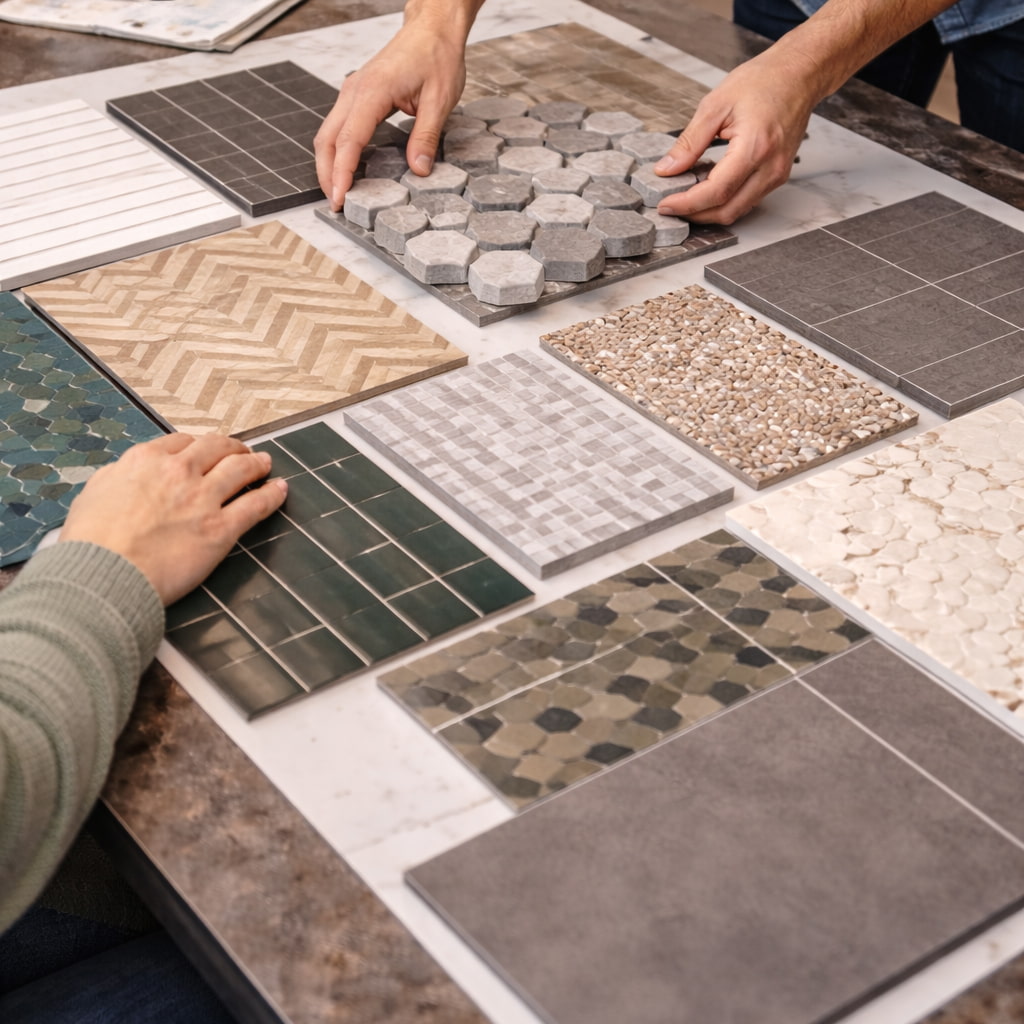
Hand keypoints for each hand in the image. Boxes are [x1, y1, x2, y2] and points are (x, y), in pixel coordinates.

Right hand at [60, 433, 286, 604]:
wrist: (104, 574)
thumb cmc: (92, 544)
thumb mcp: (94, 494)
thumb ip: (117, 478)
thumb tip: (128, 475)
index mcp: (146, 461)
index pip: (182, 442)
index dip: (198, 446)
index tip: (205, 451)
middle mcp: (178, 472)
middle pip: (217, 447)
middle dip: (232, 447)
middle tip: (242, 452)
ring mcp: (203, 498)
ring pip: (241, 468)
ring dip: (257, 463)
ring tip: (265, 464)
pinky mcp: (221, 528)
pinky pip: (256, 504)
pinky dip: (272, 494)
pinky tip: (280, 490)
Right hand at [315, 17, 469, 211]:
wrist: (432, 29)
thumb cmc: (436, 56)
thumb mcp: (440, 100)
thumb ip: (426, 137)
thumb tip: (419, 170)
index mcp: (372, 91)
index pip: (348, 140)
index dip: (341, 172)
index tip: (340, 197)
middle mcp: (355, 90)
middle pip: (326, 139)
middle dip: (326, 174)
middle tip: (335, 203)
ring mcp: (352, 92)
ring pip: (327, 134)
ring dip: (328, 163)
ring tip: (338, 191)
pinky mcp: (357, 96)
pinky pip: (338, 127)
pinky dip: (337, 150)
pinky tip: (346, 169)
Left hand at [650, 50, 817, 224]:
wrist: (799, 74)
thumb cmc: (764, 81)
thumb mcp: (715, 105)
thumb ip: (689, 142)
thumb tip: (666, 169)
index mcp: (755, 147)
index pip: (716, 192)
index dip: (687, 204)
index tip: (665, 204)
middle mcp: (771, 167)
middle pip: (727, 210)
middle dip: (695, 214)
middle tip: (670, 205)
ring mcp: (777, 174)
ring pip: (737, 210)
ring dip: (709, 211)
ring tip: (685, 197)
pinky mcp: (777, 175)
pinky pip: (746, 200)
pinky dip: (723, 201)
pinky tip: (706, 188)